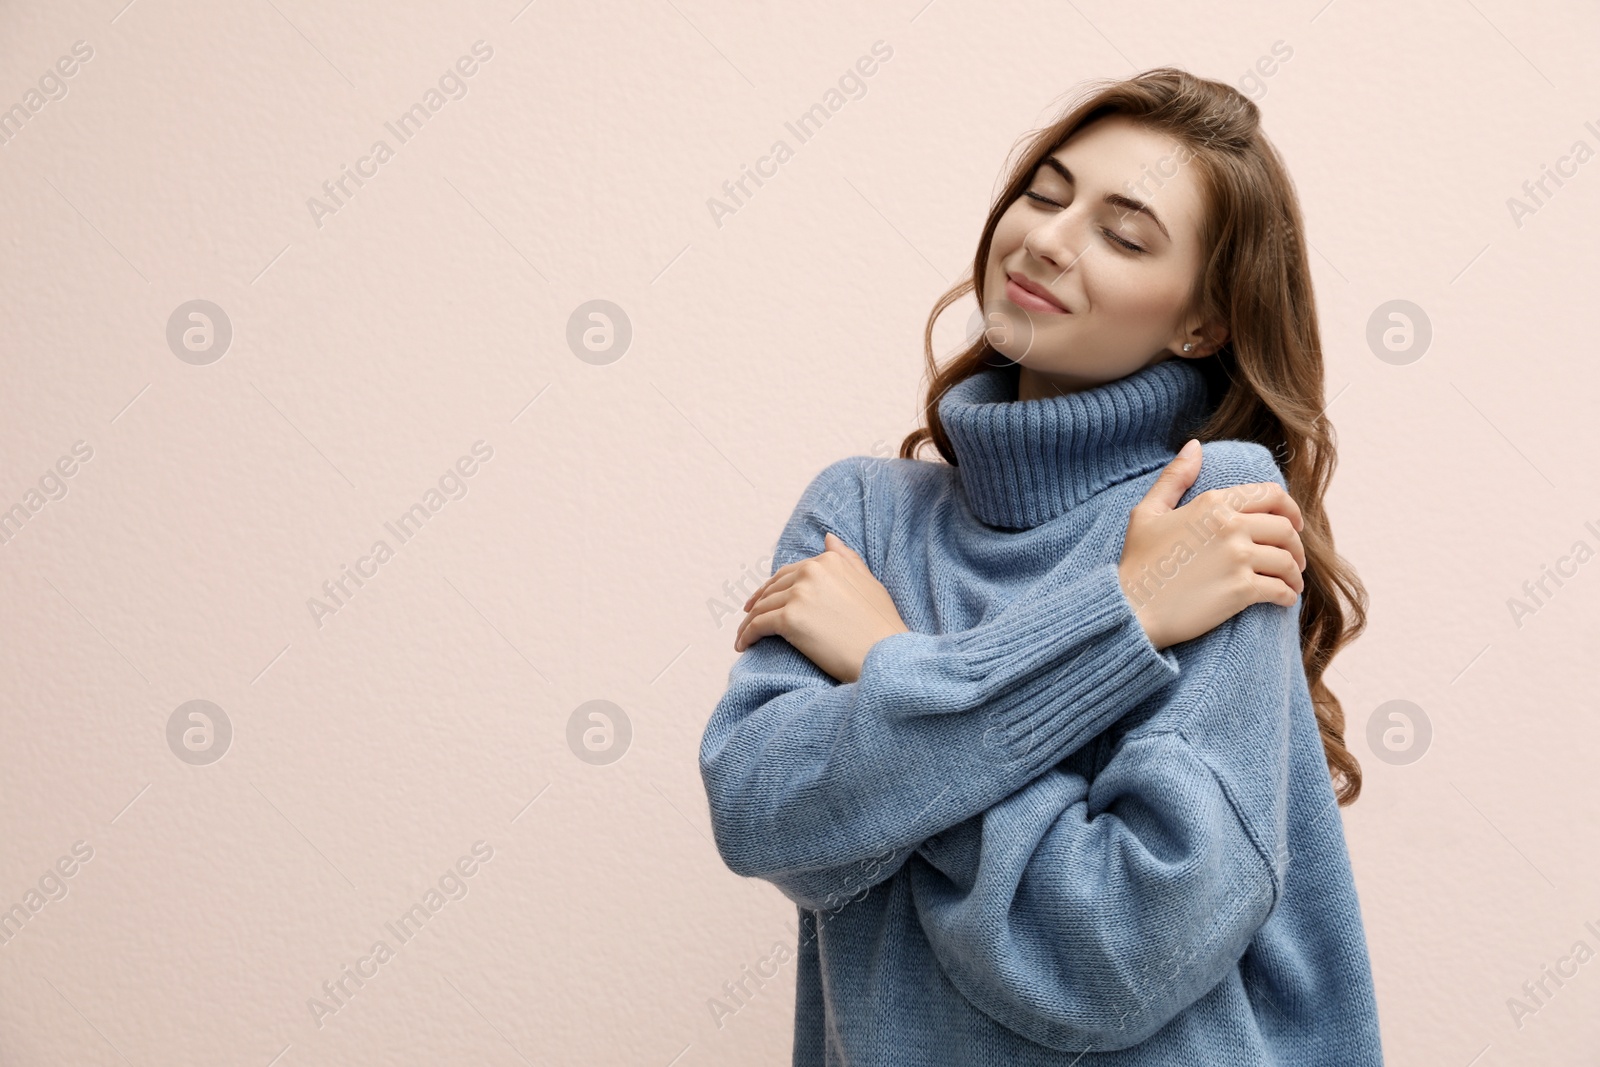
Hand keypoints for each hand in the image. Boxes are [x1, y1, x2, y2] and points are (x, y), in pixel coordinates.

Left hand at [734, 532, 910, 683]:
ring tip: (743, 638)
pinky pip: (758, 625)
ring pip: (762, 607)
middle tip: (748, 619)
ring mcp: (800, 594)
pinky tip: (743, 646)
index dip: (773, 588)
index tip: (762, 601)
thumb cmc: (881, 626)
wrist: (886, 656)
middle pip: (772, 588)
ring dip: (749, 623)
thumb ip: (847, 559)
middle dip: (758, 604)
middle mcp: (812, 571)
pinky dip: (747, 636)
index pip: (789, 573)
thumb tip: (828, 538)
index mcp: (828, 561)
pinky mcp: (790, 619)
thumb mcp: (868, 583)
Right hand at [1118, 439, 1306, 651]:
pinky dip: (1288, 595)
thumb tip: (1195, 445)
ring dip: (1295, 574)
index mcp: (1213, 503)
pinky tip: (1284, 598)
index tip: (1295, 524)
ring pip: (1287, 561)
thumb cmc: (1138, 562)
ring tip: (1291, 582)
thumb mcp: (1149, 512)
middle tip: (1294, 559)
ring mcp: (1238, 558)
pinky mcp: (1242, 591)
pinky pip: (1281, 589)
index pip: (1271, 495)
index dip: (1291, 509)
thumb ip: (1175, 477)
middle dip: (1296, 546)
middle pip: (1285, 529)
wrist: (1131, 608)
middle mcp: (1231, 526)